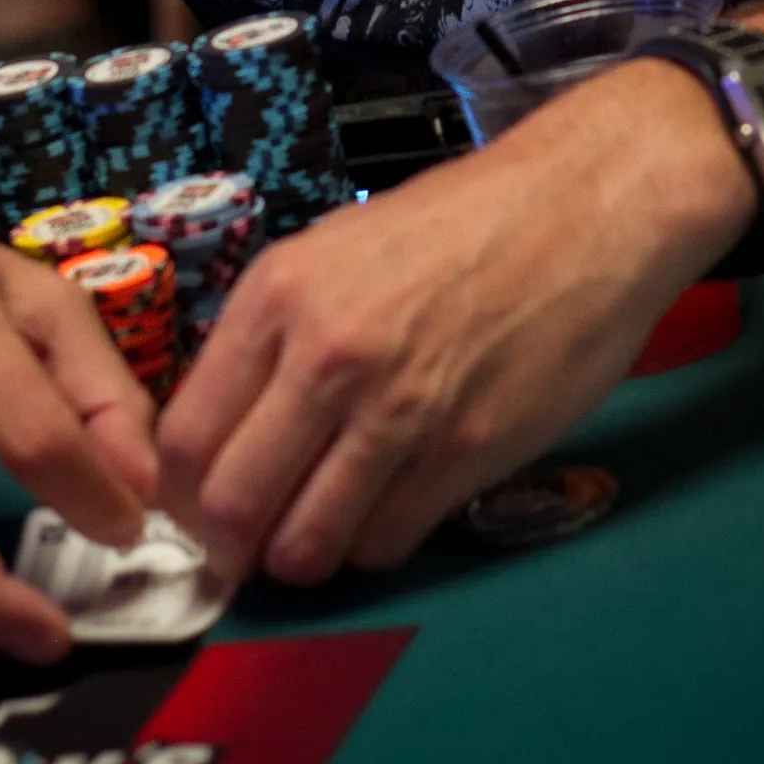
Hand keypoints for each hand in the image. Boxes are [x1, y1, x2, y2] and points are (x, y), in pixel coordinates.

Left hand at [158, 59, 754, 586]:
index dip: (180, 493)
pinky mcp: (466, 452)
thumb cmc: (463, 221)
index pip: (183, 438)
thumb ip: (277, 329)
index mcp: (280, 294)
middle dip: (230, 545)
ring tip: (315, 538)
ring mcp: (398, 410)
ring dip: (302, 557)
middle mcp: (326, 355)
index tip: (197, 508)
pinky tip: (386, 511)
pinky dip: (374, 544)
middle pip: (231, 507)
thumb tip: (228, 419)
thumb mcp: (339, 247)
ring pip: (305, 545)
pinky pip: (386, 542)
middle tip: (247, 546)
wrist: (582, 205)